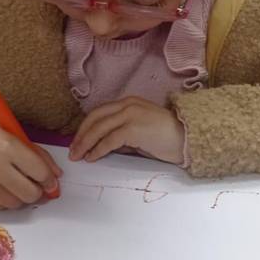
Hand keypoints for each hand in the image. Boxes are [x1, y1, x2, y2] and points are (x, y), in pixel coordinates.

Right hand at [0, 112, 61, 209]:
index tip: (50, 181)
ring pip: (15, 204)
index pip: (40, 173)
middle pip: (30, 194)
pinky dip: (5, 201)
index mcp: (8, 147)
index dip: (49, 179)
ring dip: (21, 197)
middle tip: (37, 187)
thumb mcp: (12, 133)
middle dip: (38, 192)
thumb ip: (35, 154)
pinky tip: (3, 189)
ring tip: (18, 187)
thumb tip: (55, 175)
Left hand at [68, 97, 185, 165]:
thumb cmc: (166, 138)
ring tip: (78, 155)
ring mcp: (130, 115)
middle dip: (81, 134)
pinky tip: (92, 157)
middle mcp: (128, 105)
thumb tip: (103, 145)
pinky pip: (109, 140)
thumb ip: (122, 134)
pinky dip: (98, 149)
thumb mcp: (140, 131)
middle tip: (73, 149)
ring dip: (85, 143)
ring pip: (99, 128)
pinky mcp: (133, 128)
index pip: (100, 112)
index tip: (77, 140)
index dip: (86, 126)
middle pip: (95, 118)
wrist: (186, 139)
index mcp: (129, 102)